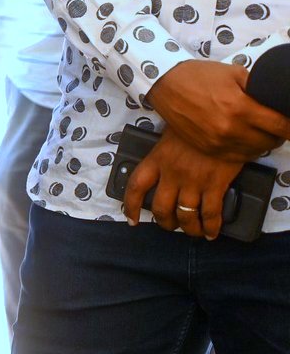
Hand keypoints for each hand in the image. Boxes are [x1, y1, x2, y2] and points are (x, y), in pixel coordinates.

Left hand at [123, 132, 245, 238]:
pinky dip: (210, 227)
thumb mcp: (171, 133)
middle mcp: (171, 174)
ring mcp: (193, 181)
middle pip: (160, 207)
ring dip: (187, 228)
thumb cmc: (196, 123)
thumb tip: (164, 161)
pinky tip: (211, 233)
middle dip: (164, 221)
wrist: (222, 119)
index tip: (131, 219)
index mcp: (157, 159)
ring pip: (184, 215)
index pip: (136, 186)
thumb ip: (165, 149)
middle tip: (169, 225)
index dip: (130, 206)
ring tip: (192, 231)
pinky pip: (210, 213)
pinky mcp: (214, 185)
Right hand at [145, 60, 289, 160]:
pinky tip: (245, 139)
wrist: (165, 84)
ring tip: (260, 131)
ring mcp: (217, 142)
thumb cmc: (199, 76)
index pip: (279, 125)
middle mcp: (229, 129)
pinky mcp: (208, 149)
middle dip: (278, 134)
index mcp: (239, 107)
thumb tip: (277, 100)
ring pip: (255, 151)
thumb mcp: (234, 73)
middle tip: (276, 125)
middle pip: (270, 142)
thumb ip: (258, 88)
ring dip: (263, 143)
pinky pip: (237, 157)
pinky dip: (247, 150)